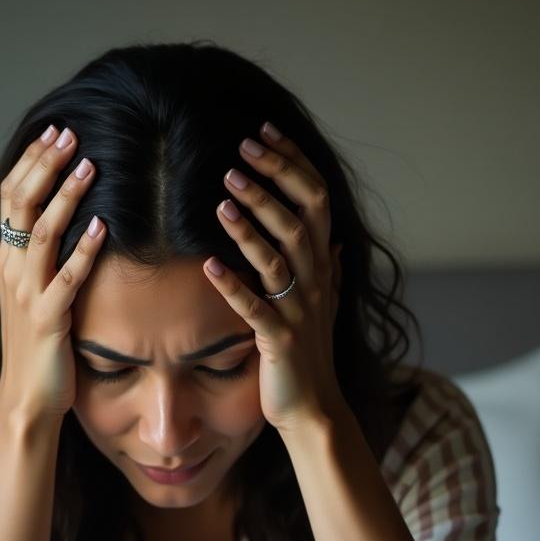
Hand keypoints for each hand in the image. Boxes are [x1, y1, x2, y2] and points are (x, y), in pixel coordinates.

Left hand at [203, 122, 345, 435]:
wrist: (313, 409)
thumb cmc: (308, 354)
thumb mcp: (321, 306)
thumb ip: (323, 270)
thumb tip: (331, 241)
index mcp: (322, 267)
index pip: (315, 201)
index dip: (292, 163)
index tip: (263, 131)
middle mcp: (316, 282)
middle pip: (299, 218)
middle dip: (271, 180)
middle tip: (239, 152)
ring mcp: (299, 311)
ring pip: (279, 257)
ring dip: (252, 225)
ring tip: (224, 195)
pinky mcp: (278, 341)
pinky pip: (255, 308)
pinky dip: (233, 286)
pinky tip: (208, 264)